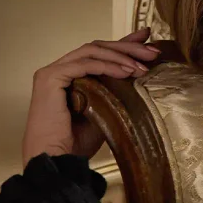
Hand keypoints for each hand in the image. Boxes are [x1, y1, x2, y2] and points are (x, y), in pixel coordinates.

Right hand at [20, 27, 159, 166]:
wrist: (58, 161)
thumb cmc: (77, 143)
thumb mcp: (106, 110)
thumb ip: (117, 90)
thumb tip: (142, 74)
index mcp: (69, 76)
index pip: (100, 53)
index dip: (124, 45)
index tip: (149, 41)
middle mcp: (59, 69)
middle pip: (97, 47)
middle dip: (128, 47)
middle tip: (153, 52)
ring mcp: (52, 72)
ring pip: (91, 51)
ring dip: (121, 56)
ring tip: (142, 67)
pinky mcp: (50, 78)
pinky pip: (83, 64)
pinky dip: (107, 65)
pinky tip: (126, 72)